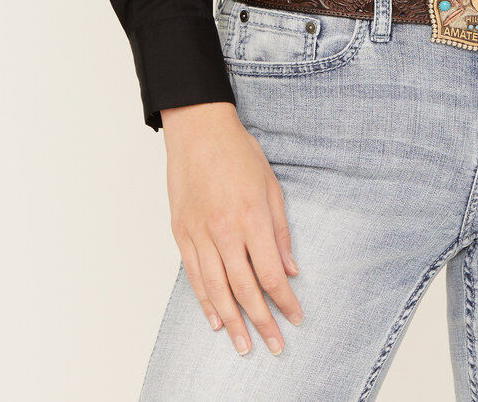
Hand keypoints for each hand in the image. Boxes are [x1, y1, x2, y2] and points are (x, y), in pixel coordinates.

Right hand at [161, 101, 302, 356]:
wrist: (199, 131)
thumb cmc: (238, 153)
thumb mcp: (271, 185)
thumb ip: (280, 230)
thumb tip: (290, 269)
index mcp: (251, 218)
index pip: (270, 273)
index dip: (285, 301)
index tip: (296, 318)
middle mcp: (224, 231)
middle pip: (244, 289)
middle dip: (262, 321)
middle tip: (274, 346)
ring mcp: (199, 234)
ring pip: (216, 290)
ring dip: (233, 321)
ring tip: (244, 345)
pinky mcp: (181, 233)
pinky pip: (193, 276)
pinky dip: (205, 301)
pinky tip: (216, 320)